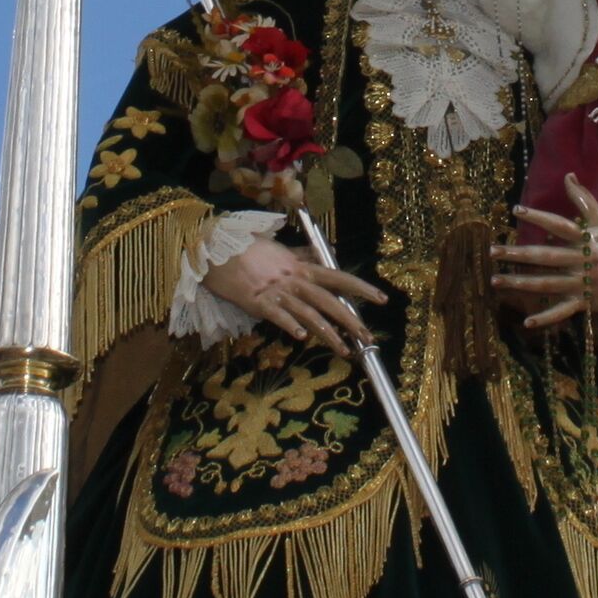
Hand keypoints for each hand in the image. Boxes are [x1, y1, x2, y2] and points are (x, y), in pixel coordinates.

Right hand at [203, 237, 390, 347]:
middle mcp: (294, 279)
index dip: (361, 288)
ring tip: (344, 350)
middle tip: (368, 337)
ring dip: (329, 334)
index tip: (382, 298)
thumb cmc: (246, 248)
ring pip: (309, 313)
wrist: (215, 248)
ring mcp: (277, 291)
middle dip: (352, 320)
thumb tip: (324, 252)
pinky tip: (303, 338)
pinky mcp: (258, 302)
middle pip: (330, 301)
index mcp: (301, 267)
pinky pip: (279, 316)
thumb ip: (302, 255)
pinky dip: (291, 326)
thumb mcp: (279, 249)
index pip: (338, 277)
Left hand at [491, 177, 597, 328]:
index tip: (516, 210)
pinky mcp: (587, 302)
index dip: (538, 217)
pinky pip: (563, 311)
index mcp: (589, 239)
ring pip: (547, 284)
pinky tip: (527, 322)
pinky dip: (546, 318)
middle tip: (493, 252)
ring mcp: (584, 283)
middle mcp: (583, 261)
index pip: (558, 225)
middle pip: (545, 257)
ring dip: (520, 283)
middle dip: (517, 254)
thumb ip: (585, 200)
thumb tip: (568, 176)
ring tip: (496, 281)